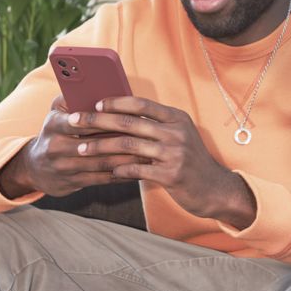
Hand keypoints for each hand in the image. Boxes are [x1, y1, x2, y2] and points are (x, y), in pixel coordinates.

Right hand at [0, 95, 152, 198]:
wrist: (35, 167)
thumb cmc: (55, 131)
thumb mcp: (57, 111)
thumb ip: (74, 97)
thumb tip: (98, 83)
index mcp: (53, 124)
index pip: (80, 121)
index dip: (103, 120)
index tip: (127, 118)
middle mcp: (55, 147)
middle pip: (93, 144)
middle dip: (121, 141)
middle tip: (145, 138)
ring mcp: (63, 167)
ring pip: (100, 164)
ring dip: (125, 161)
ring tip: (147, 155)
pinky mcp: (72, 183)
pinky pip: (100, 180)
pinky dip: (120, 175)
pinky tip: (137, 171)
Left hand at [75, 96, 257, 227]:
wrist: (214, 189)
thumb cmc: (190, 161)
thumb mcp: (180, 136)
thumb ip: (156, 125)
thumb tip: (121, 115)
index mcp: (176, 118)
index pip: (141, 103)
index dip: (116, 102)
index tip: (95, 104)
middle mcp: (176, 132)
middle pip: (129, 122)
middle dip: (98, 121)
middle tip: (75, 121)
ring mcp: (174, 153)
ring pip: (128, 146)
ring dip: (101, 147)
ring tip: (82, 149)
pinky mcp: (171, 175)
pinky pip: (136, 169)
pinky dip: (118, 169)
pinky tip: (106, 170)